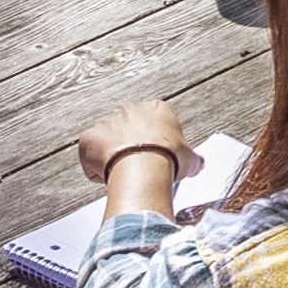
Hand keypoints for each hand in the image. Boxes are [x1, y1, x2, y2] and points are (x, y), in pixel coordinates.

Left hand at [81, 94, 195, 211]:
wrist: (143, 166)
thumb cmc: (167, 158)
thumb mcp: (190, 159)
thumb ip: (193, 159)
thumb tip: (198, 164)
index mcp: (156, 109)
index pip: (154, 123)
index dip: (156, 142)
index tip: (158, 157)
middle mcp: (130, 111)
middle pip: (128, 129)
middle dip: (132, 146)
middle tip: (140, 168)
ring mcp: (107, 122)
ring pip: (107, 141)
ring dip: (112, 156)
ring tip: (123, 175)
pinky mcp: (89, 137)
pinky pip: (90, 154)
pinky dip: (95, 166)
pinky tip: (108, 178)